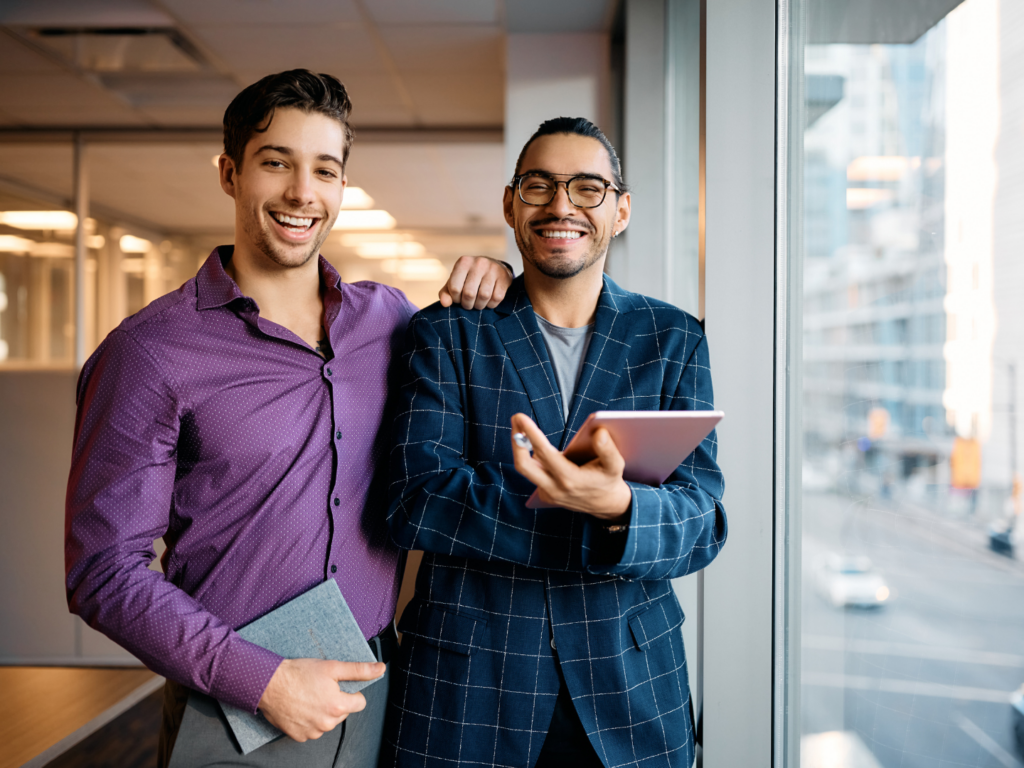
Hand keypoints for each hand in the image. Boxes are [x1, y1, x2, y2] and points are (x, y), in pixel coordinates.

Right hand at [258, 658, 384, 741]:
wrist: (269, 684)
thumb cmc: (299, 673)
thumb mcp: (332, 667)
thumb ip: (359, 670)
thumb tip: (380, 669)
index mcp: (338, 707)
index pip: (359, 703)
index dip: (351, 692)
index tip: (339, 685)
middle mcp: (327, 723)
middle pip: (342, 713)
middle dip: (336, 701)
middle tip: (320, 688)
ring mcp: (312, 732)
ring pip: (327, 722)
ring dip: (322, 711)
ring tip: (308, 696)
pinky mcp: (299, 736)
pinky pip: (311, 730)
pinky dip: (309, 720)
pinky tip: (300, 707)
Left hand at [439, 256, 512, 309]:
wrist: (495, 268)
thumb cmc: (470, 278)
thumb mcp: (456, 282)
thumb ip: (446, 293)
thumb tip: (444, 304)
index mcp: (463, 262)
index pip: (455, 288)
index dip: (456, 299)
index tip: (459, 299)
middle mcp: (478, 263)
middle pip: (469, 293)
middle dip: (468, 304)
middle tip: (469, 304)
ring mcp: (493, 269)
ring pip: (484, 296)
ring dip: (480, 306)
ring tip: (478, 304)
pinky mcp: (504, 277)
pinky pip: (497, 298)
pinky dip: (491, 304)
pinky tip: (489, 302)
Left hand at [510, 413, 631, 520]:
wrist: (606, 505)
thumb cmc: (608, 480)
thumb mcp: (615, 465)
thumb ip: (608, 449)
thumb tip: (599, 431)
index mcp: (570, 479)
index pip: (544, 453)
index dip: (531, 434)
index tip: (520, 417)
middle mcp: (554, 489)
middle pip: (523, 465)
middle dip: (516, 440)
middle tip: (516, 419)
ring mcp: (548, 493)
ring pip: (526, 468)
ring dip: (522, 447)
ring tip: (522, 426)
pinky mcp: (546, 495)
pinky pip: (534, 473)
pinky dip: (532, 457)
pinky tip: (534, 444)